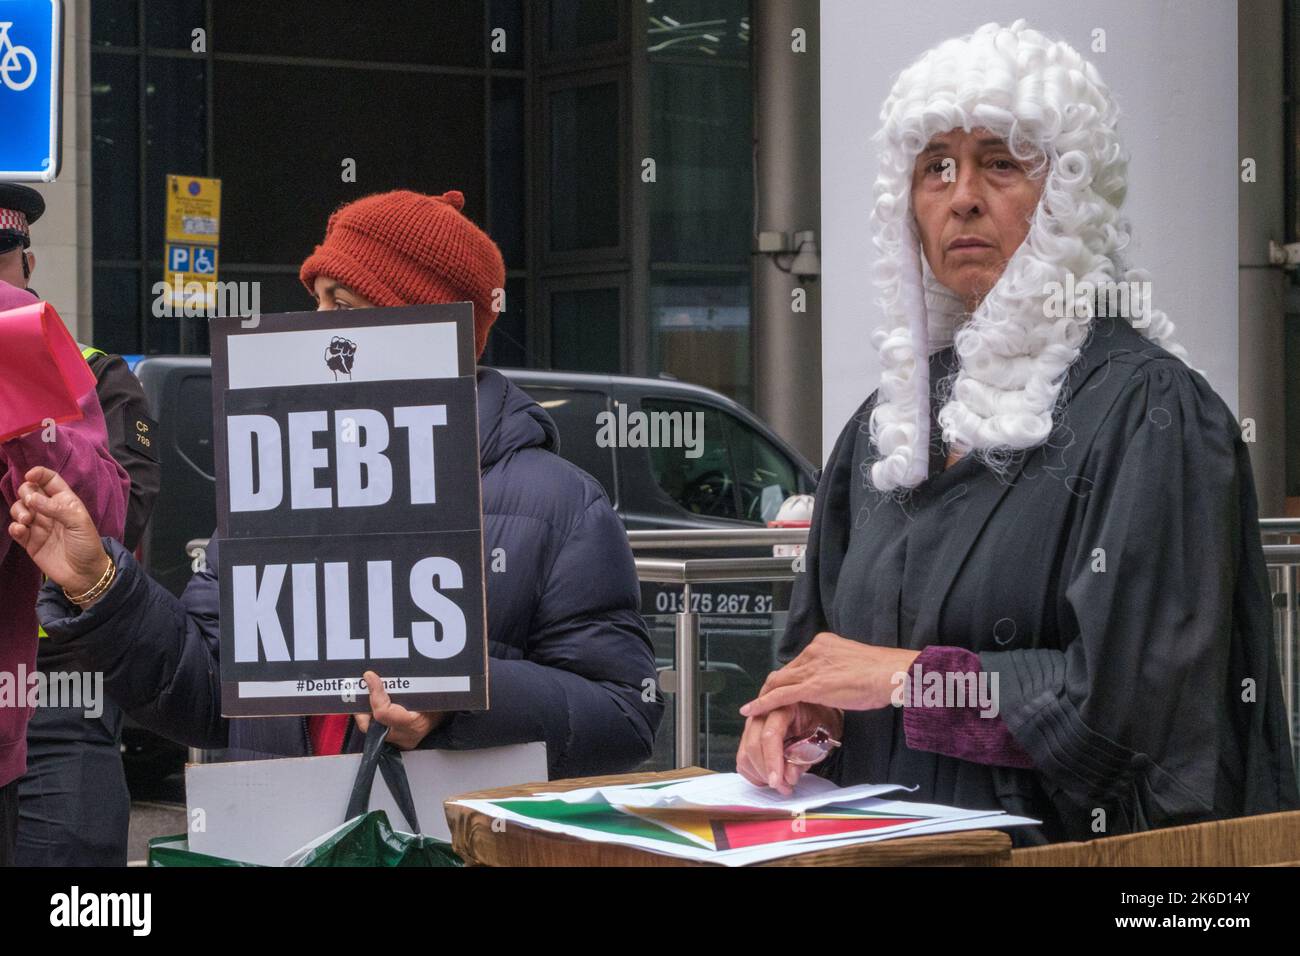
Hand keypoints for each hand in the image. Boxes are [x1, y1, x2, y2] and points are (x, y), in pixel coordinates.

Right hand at [8, 466, 109, 596]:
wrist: (84, 574)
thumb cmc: (87, 545)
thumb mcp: (79, 522)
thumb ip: (57, 508)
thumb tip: (32, 497)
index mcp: (65, 501)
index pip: (49, 480)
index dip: (39, 474)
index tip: (29, 476)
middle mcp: (50, 511)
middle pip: (29, 492)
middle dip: (25, 493)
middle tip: (30, 504)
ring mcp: (38, 525)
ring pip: (19, 509)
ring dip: (18, 510)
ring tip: (27, 521)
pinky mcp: (29, 541)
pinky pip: (16, 529)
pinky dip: (14, 527)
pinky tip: (20, 530)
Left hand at [353, 671, 448, 748]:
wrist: (450, 715)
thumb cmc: (441, 701)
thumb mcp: (428, 689)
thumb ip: (407, 683)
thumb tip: (378, 673)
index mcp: (414, 724)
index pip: (384, 713)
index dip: (374, 693)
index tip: (370, 676)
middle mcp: (404, 736)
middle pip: (370, 725)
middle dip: (362, 707)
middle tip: (363, 689)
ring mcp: (399, 741)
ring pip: (371, 728)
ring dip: (367, 711)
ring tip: (367, 695)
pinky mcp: (396, 740)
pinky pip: (378, 729)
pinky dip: (373, 716)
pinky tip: (374, 704)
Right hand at [736, 701, 843, 796]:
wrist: (817, 714)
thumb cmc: (821, 723)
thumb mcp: (821, 737)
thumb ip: (806, 756)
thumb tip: (788, 777)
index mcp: (784, 706)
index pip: (770, 735)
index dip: (772, 761)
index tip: (776, 782)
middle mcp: (763, 711)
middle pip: (753, 745)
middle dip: (766, 772)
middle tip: (784, 788)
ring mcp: (752, 723)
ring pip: (744, 754)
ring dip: (760, 774)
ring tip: (781, 784)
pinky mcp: (747, 735)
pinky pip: (743, 759)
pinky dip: (755, 773)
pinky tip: (771, 777)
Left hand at [740, 632, 920, 718]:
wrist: (890, 673)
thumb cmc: (882, 674)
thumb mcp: (855, 666)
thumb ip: (839, 671)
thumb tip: (836, 683)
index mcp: (824, 643)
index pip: (799, 662)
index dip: (788, 677)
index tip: (783, 687)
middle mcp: (814, 651)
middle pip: (785, 671)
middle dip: (772, 687)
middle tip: (761, 700)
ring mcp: (812, 668)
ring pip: (779, 682)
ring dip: (764, 696)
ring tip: (752, 708)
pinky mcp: (812, 686)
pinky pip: (781, 695)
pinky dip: (763, 703)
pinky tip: (751, 710)